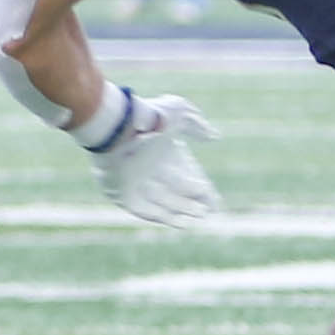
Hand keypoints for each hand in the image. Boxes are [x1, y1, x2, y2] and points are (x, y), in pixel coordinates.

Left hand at [91, 93, 219, 224]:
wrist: (120, 126)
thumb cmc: (151, 117)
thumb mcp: (181, 113)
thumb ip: (198, 125)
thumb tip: (214, 136)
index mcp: (158, 151)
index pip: (181, 174)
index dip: (197, 186)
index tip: (211, 196)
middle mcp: (146, 169)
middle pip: (172, 191)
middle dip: (190, 201)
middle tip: (207, 211)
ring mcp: (134, 183)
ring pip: (161, 202)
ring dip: (180, 210)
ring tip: (200, 216)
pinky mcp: (123, 195)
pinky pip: (145, 210)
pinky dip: (163, 216)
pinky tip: (182, 222)